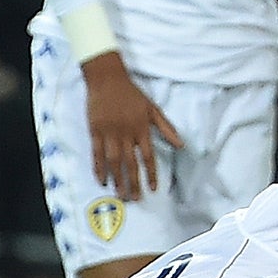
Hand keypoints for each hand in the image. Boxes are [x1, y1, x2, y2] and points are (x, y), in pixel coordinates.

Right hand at [82, 52, 181, 200]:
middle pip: (130, 163)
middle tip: (135, 198)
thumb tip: (182, 145)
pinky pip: (96, 154)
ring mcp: (109, 133)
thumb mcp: (152, 108)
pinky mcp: (95, 131)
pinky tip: (101, 180)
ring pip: (113, 161)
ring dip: (117, 179)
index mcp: (141, 128)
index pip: (148, 156)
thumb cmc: (131, 93)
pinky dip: (98, 168)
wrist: (107, 79)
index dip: (151, 174)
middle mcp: (126, 133)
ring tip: (120, 194)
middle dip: (133, 182)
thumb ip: (166, 128)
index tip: (153, 189)